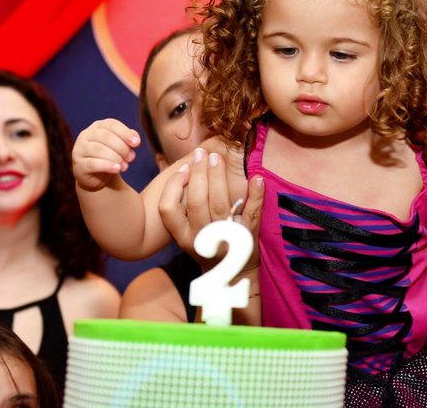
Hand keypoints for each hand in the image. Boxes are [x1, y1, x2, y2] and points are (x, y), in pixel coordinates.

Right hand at [72, 119, 140, 191]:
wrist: (96, 177)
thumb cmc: (111, 156)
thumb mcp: (121, 146)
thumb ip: (129, 140)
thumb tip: (135, 140)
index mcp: (98, 126)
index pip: (111, 124)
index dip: (125, 133)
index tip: (136, 143)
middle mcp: (86, 135)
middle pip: (105, 136)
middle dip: (122, 147)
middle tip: (131, 158)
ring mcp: (80, 149)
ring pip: (98, 149)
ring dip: (115, 157)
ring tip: (125, 166)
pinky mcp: (79, 165)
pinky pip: (92, 163)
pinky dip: (107, 166)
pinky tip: (117, 169)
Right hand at [158, 147, 264, 272]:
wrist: (231, 272)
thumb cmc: (206, 243)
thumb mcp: (188, 230)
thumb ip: (183, 204)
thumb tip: (186, 166)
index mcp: (183, 236)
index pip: (168, 209)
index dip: (173, 186)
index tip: (184, 168)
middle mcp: (201, 239)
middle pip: (197, 202)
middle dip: (198, 174)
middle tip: (202, 153)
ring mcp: (225, 239)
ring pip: (220, 204)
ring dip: (218, 177)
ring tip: (217, 158)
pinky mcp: (247, 237)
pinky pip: (252, 213)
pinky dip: (256, 195)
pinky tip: (257, 178)